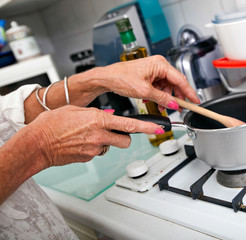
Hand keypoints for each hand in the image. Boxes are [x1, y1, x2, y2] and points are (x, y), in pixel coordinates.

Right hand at [25, 105, 163, 166]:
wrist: (37, 143)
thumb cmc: (52, 124)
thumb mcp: (77, 110)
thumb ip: (96, 113)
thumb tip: (108, 116)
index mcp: (98, 119)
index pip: (130, 124)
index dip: (147, 127)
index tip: (159, 128)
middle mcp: (99, 135)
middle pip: (126, 140)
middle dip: (125, 137)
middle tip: (117, 133)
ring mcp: (94, 149)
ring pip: (111, 147)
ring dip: (107, 143)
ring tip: (90, 137)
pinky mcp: (88, 158)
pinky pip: (97, 153)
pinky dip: (94, 149)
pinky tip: (81, 144)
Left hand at [88, 55, 199, 109]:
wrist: (107, 78)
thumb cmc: (121, 77)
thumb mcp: (144, 91)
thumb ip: (162, 98)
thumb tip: (174, 104)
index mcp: (160, 64)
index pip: (180, 79)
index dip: (189, 92)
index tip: (195, 101)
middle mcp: (159, 65)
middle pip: (175, 83)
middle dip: (177, 97)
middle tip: (181, 108)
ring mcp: (154, 70)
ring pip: (168, 87)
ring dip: (166, 98)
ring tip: (163, 107)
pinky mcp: (150, 76)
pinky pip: (160, 87)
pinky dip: (160, 96)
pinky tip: (156, 103)